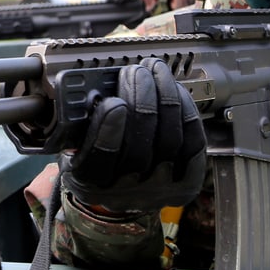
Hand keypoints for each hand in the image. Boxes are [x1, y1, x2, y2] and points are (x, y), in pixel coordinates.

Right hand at [58, 58, 206, 215]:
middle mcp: (127, 193)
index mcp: (91, 184)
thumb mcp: (76, 150)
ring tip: (156, 72)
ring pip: (170, 141)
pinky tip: (176, 91)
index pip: (100, 159)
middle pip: (139, 148)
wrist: (127, 197)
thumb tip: (94, 89)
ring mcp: (160, 190)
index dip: (108, 129)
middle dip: (140, 101)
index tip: (113, 101)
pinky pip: (193, 143)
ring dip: (165, 98)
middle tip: (136, 72)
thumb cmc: (100, 164)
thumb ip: (81, 125)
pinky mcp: (187, 183)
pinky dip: (187, 112)